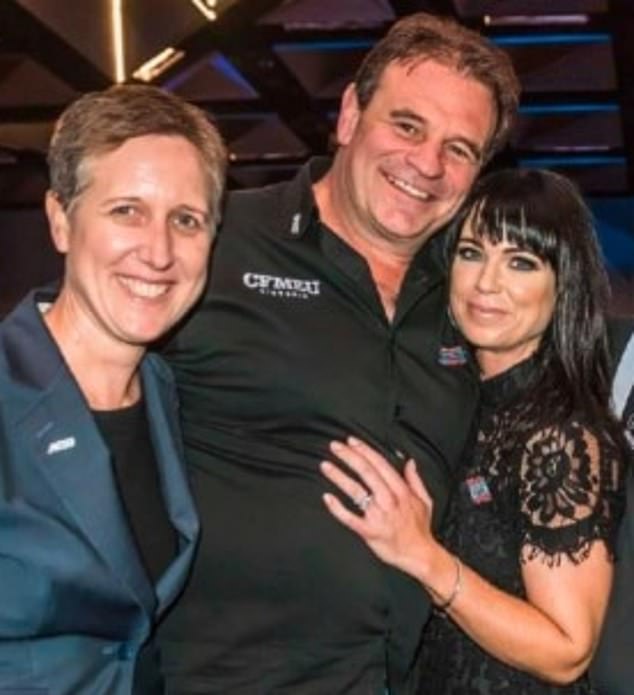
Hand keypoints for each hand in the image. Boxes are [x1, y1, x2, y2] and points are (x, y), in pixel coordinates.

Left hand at [320, 436, 438, 578]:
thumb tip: (409, 462)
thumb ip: (415, 479)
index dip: (364, 450)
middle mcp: (389, 500)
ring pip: (356, 491)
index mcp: (401, 491)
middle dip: (349, 456)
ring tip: (326, 465)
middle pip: (366, 472)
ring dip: (339, 476)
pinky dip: (337, 508)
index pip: (380, 464)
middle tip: (335, 446)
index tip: (352, 441)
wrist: (420, 555)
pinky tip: (327, 498)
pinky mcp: (369, 531)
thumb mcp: (424, 501)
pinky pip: (350, 518)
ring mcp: (378, 515)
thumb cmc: (420, 529)